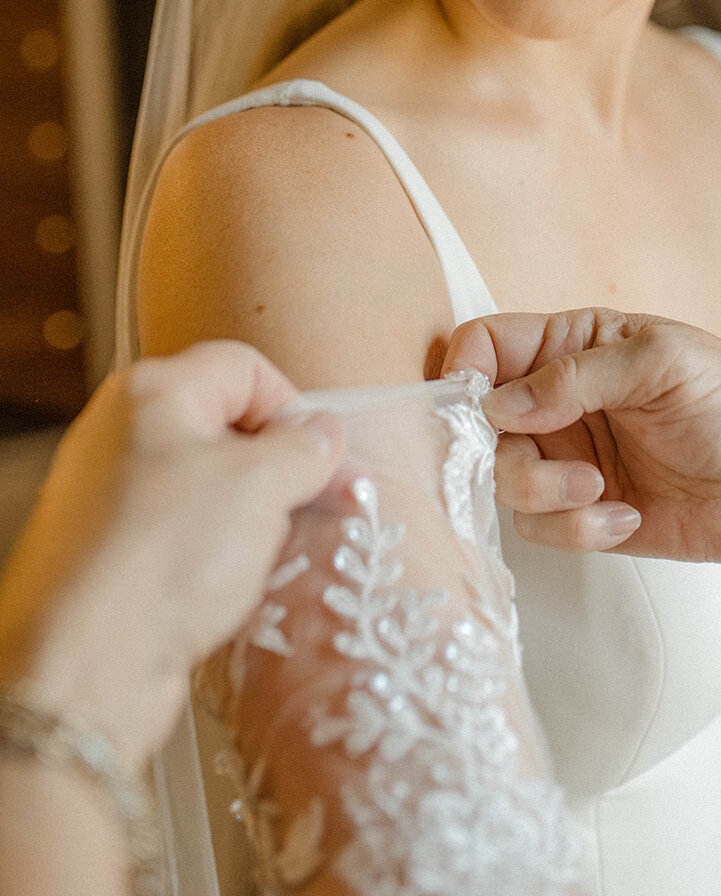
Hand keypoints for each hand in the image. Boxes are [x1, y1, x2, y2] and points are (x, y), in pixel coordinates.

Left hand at [0, 341, 343, 767]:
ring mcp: (106, 494)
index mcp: (151, 392)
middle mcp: (120, 432)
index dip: (294, 408)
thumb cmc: (165, 558)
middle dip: (278, 466)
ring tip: (268, 555)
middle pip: (225, 425)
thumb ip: (303, 447)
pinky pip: (179, 532)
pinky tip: (227, 587)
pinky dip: (214, 552)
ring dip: (251, 515)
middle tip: (317, 508)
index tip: (323, 460)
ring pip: (205, 484)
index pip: (245, 367)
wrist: (80, 669)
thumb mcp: (261, 485)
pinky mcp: (106, 552)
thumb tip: (323, 434)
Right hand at [442, 307, 720, 560]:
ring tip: (604, 493)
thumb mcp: (662, 363)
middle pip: (479, 425)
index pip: (485, 346)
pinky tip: (629, 516)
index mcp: (573, 344)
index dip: (464, 373)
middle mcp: (558, 400)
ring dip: (547, 497)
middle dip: (510, 456)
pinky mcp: (583, 511)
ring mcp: (568, 457)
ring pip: (503, 481)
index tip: (477, 410)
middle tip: (570, 472)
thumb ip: (575, 377)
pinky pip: (540, 527)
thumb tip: (495, 405)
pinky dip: (576, 530)